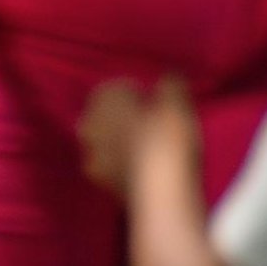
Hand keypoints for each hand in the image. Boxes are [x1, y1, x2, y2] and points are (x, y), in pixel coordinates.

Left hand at [82, 75, 198, 199]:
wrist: (161, 190)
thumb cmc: (169, 137)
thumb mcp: (178, 102)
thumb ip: (171, 84)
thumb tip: (170, 75)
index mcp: (103, 97)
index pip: (118, 89)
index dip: (139, 96)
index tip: (159, 106)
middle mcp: (88, 123)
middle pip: (108, 116)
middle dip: (127, 119)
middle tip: (156, 128)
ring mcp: (90, 153)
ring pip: (106, 143)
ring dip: (123, 145)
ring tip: (152, 153)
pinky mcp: (99, 182)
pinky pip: (112, 168)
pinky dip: (124, 167)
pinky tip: (145, 173)